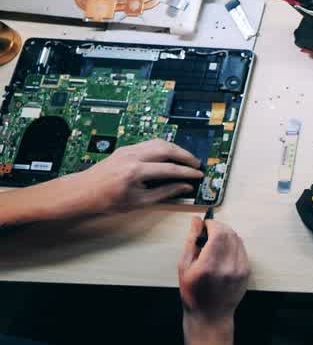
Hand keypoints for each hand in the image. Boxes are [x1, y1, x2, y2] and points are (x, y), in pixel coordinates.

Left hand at [60, 139, 203, 215]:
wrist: (83, 191)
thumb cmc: (106, 200)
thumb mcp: (138, 201)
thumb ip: (165, 192)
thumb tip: (184, 187)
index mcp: (135, 172)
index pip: (169, 168)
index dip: (187, 172)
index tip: (198, 174)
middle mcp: (132, 156)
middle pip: (167, 149)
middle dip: (185, 156)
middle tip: (196, 164)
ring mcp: (128, 150)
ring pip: (159, 142)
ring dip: (176, 149)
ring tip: (186, 159)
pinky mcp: (126, 149)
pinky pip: (150, 143)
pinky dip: (164, 147)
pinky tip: (170, 155)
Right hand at [178, 217, 249, 328]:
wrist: (210, 315)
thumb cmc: (193, 294)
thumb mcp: (184, 267)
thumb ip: (191, 241)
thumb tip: (196, 221)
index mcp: (210, 265)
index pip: (218, 233)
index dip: (212, 224)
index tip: (205, 224)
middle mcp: (228, 266)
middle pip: (230, 234)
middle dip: (219, 228)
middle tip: (209, 231)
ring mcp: (240, 269)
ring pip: (238, 240)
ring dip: (227, 235)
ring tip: (214, 242)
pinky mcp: (247, 271)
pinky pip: (242, 250)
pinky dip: (233, 245)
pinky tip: (223, 251)